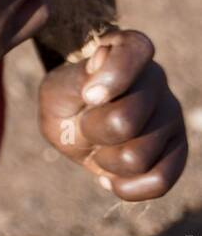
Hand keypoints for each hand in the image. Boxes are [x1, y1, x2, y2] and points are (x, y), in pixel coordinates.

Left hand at [38, 29, 188, 198]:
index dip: (111, 78)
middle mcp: (156, 78)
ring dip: (106, 160)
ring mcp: (171, 114)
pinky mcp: (178, 149)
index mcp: (129, 48)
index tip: (87, 96)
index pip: (136, 52)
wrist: (75, 122)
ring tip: (100, 146)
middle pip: (126, 121)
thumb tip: (102, 59)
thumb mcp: (57, 87)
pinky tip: (110, 177)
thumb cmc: (67, 98)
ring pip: (138, 156)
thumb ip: (77, 76)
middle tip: (85, 124)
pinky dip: (127, 186)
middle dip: (93, 131)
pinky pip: (160, 180)